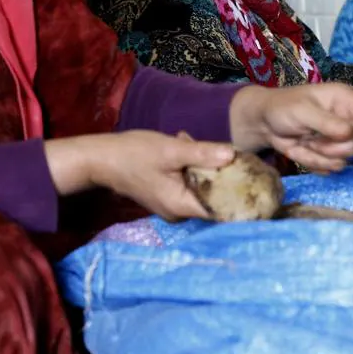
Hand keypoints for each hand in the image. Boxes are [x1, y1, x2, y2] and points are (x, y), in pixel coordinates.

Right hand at [51, 131, 234, 220]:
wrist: (100, 158)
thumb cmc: (133, 154)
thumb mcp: (170, 150)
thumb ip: (202, 153)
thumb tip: (233, 155)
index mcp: (182, 206)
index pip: (222, 209)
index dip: (239, 194)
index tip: (252, 177)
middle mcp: (179, 212)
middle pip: (213, 196)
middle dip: (219, 171)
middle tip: (215, 147)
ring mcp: (172, 205)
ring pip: (201, 186)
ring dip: (201, 164)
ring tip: (188, 141)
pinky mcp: (166, 194)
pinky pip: (188, 183)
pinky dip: (190, 165)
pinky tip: (182, 145)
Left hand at [229, 83, 352, 171]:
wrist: (264, 123)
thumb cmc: (283, 107)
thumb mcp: (302, 111)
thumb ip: (326, 122)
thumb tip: (350, 133)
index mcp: (345, 100)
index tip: (350, 140)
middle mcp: (347, 119)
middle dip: (336, 148)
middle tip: (314, 141)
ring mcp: (338, 139)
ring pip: (345, 159)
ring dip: (321, 156)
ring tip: (304, 142)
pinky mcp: (329, 154)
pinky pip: (330, 167)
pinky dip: (313, 163)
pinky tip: (301, 150)